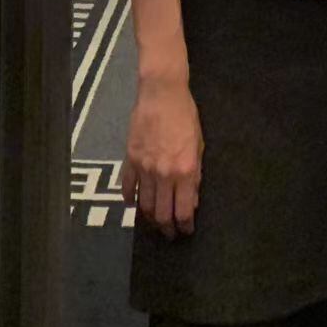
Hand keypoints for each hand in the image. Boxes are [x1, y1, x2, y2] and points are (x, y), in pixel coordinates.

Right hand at [124, 72, 202, 236]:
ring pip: (144, 205)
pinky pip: (128, 187)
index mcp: (185, 171)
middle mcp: (163, 174)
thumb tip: (191, 200)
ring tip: (155, 221)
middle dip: (167, 228)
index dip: (185, 226)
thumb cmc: (185, 116)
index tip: (186, 231)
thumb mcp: (198, 145)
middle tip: (170, 233)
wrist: (162, 93)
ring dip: (150, 218)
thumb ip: (195, 175)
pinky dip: (130, 199)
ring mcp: (144, 168)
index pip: (183, 211)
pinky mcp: (129, 159)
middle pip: (162, 214)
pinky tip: (133, 204)